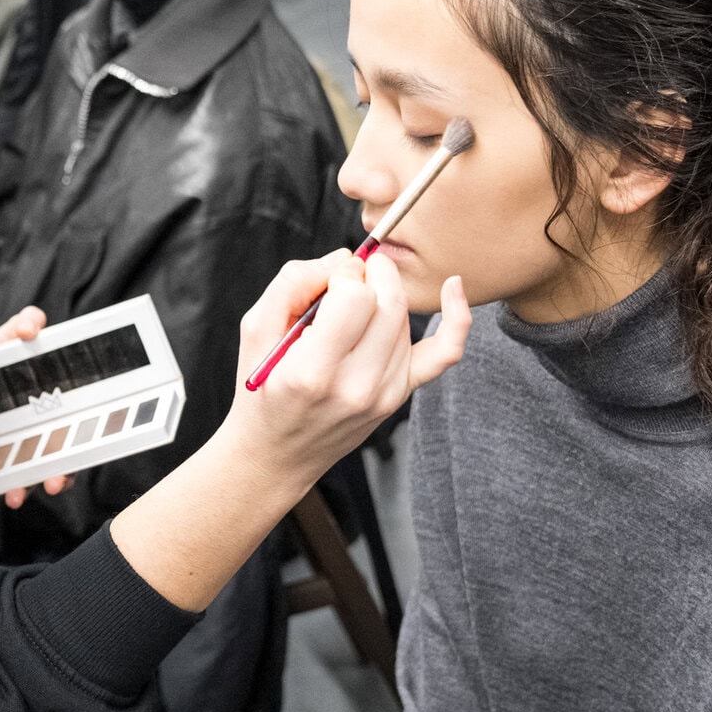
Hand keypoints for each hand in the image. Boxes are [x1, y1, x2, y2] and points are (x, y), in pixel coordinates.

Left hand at [0, 307, 71, 510]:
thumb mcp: (12, 332)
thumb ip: (26, 322)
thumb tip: (31, 326)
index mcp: (54, 410)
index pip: (75, 438)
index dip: (78, 454)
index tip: (71, 465)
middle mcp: (37, 435)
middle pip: (54, 464)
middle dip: (53, 478)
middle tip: (49, 483)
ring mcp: (12, 449)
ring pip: (24, 478)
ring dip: (21, 491)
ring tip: (12, 496)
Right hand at [218, 250, 469, 485]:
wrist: (278, 453)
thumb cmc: (260, 389)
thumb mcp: (254, 331)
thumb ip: (293, 283)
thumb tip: (344, 258)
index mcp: (312, 371)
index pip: (355, 298)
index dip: (343, 275)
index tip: (327, 281)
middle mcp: (355, 386)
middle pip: (388, 302)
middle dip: (371, 273)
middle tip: (347, 277)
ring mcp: (384, 394)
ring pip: (405, 316)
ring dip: (385, 293)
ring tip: (356, 302)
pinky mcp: (400, 395)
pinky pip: (444, 353)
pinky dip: (457, 318)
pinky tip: (454, 286)